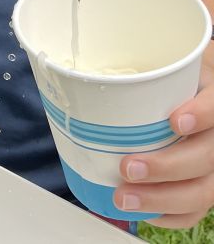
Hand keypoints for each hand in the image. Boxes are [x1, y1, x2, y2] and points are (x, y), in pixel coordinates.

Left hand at [114, 43, 213, 227]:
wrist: (188, 90)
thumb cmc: (166, 75)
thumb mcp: (159, 64)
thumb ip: (138, 69)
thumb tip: (79, 67)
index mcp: (212, 95)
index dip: (203, 115)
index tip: (176, 120)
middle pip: (209, 156)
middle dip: (168, 167)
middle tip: (129, 167)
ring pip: (204, 190)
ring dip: (162, 198)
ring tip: (124, 196)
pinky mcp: (204, 184)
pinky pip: (196, 211)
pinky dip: (169, 215)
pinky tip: (143, 212)